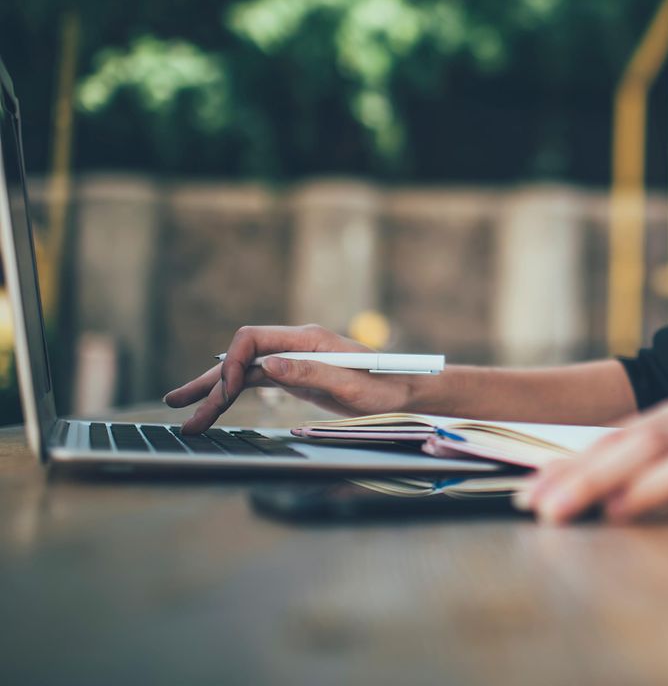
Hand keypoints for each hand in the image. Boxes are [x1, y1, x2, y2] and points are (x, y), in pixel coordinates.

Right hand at [163, 324, 416, 433]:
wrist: (404, 391)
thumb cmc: (383, 386)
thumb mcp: (349, 383)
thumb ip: (309, 373)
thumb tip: (267, 366)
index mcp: (307, 339)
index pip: (253, 339)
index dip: (232, 362)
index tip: (223, 392)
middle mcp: (295, 345)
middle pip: (240, 357)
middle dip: (209, 381)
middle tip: (178, 406)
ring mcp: (293, 360)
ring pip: (243, 372)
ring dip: (213, 392)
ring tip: (183, 413)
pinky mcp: (294, 375)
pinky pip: (254, 382)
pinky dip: (232, 395)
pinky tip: (212, 406)